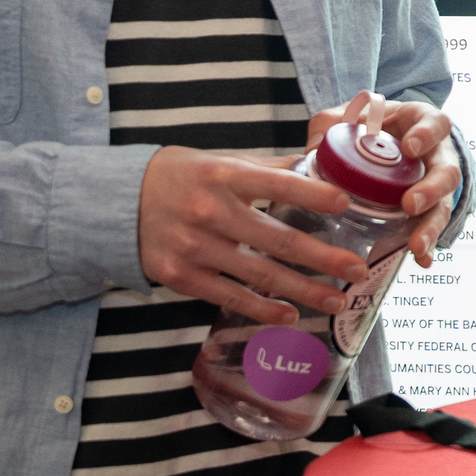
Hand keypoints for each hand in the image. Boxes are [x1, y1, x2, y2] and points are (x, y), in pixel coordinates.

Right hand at [135, 147, 368, 326]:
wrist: (118, 203)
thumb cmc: (180, 176)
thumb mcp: (220, 160)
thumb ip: (267, 168)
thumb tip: (318, 165)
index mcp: (225, 175)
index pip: (278, 184)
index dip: (313, 195)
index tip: (345, 204)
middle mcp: (212, 211)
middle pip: (279, 240)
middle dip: (324, 258)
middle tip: (358, 270)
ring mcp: (196, 247)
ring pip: (261, 274)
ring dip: (304, 290)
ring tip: (336, 301)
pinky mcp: (181, 277)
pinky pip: (231, 296)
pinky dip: (263, 309)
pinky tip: (290, 315)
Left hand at [310, 93, 464, 264]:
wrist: (385, 141)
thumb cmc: (370, 126)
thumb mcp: (349, 117)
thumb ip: (330, 125)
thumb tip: (314, 148)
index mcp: (421, 123)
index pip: (435, 124)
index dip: (427, 134)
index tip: (410, 147)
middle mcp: (437, 154)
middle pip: (447, 172)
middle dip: (431, 189)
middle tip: (410, 204)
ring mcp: (435, 184)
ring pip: (443, 205)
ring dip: (431, 225)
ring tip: (416, 245)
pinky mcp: (429, 209)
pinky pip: (432, 227)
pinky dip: (428, 246)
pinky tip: (421, 260)